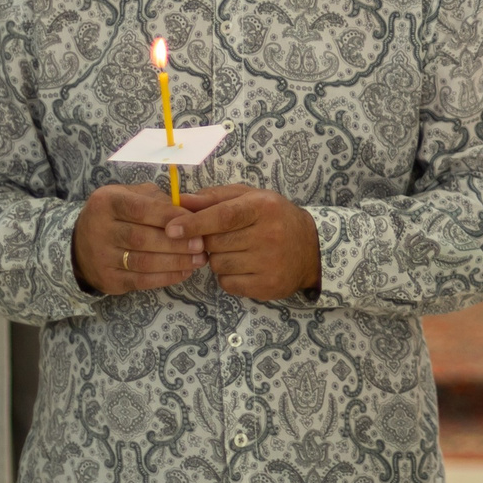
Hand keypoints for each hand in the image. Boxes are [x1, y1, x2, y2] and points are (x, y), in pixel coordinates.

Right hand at [72, 183, 205, 295]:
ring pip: (142, 262)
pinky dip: (165, 278)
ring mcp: (101, 257)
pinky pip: (140, 281)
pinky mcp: (107, 280)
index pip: (141, 210)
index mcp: (106, 202)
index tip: (195, 222)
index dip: (170, 217)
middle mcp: (99, 229)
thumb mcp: (131, 196)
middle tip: (201, 245)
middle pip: (142, 238)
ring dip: (175, 262)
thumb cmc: (117, 215)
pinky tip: (184, 272)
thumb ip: (158, 199)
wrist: (80, 245)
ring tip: (198, 260)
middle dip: (177, 243)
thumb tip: (190, 210)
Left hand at [170, 185, 321, 301]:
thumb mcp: (250, 198)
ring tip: (238, 251)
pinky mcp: (268, 285)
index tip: (171, 229)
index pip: (223, 216)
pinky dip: (228, 277)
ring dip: (219, 259)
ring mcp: (270, 263)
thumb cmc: (273, 217)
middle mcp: (270, 234)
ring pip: (219, 264)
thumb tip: (180, 200)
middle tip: (223, 236)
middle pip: (215, 242)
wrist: (311, 248)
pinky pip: (227, 283)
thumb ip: (214, 197)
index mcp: (263, 207)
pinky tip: (244, 266)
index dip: (195, 223)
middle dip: (208, 241)